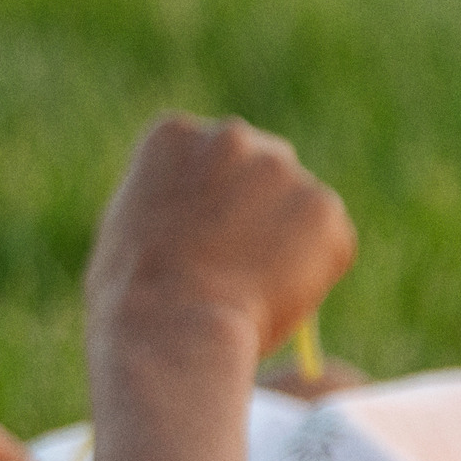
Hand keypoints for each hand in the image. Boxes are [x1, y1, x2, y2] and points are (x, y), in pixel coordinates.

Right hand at [87, 113, 354, 353]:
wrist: (174, 325)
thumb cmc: (135, 293)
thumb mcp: (132, 227)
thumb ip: (175, 204)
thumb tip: (218, 222)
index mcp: (174, 134)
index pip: (205, 152)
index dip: (206, 197)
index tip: (202, 231)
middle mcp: (230, 136)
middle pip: (261, 163)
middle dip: (258, 205)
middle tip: (244, 257)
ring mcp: (281, 169)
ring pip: (297, 207)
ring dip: (286, 241)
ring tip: (247, 288)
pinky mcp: (324, 208)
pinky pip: (328, 242)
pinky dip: (314, 271)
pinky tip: (270, 295)